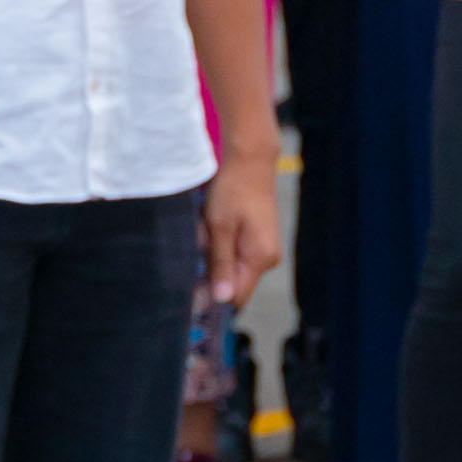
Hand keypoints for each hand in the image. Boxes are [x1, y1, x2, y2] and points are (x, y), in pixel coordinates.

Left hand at [198, 160, 281, 306]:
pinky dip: (222, 247)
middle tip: (200, 245)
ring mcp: (267, 249)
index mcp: (261, 258)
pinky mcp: (261, 240)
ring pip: (234, 269)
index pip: (236, 297)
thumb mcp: (219, 227)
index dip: (213, 295)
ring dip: (216, 257)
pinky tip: (215, 228)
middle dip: (212, 272)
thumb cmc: (233, 190)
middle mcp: (269, 259)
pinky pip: (238, 256)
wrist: (251, 161)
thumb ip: (221, 264)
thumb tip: (222, 299)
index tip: (192, 284)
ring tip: (208, 231)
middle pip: (235, 284)